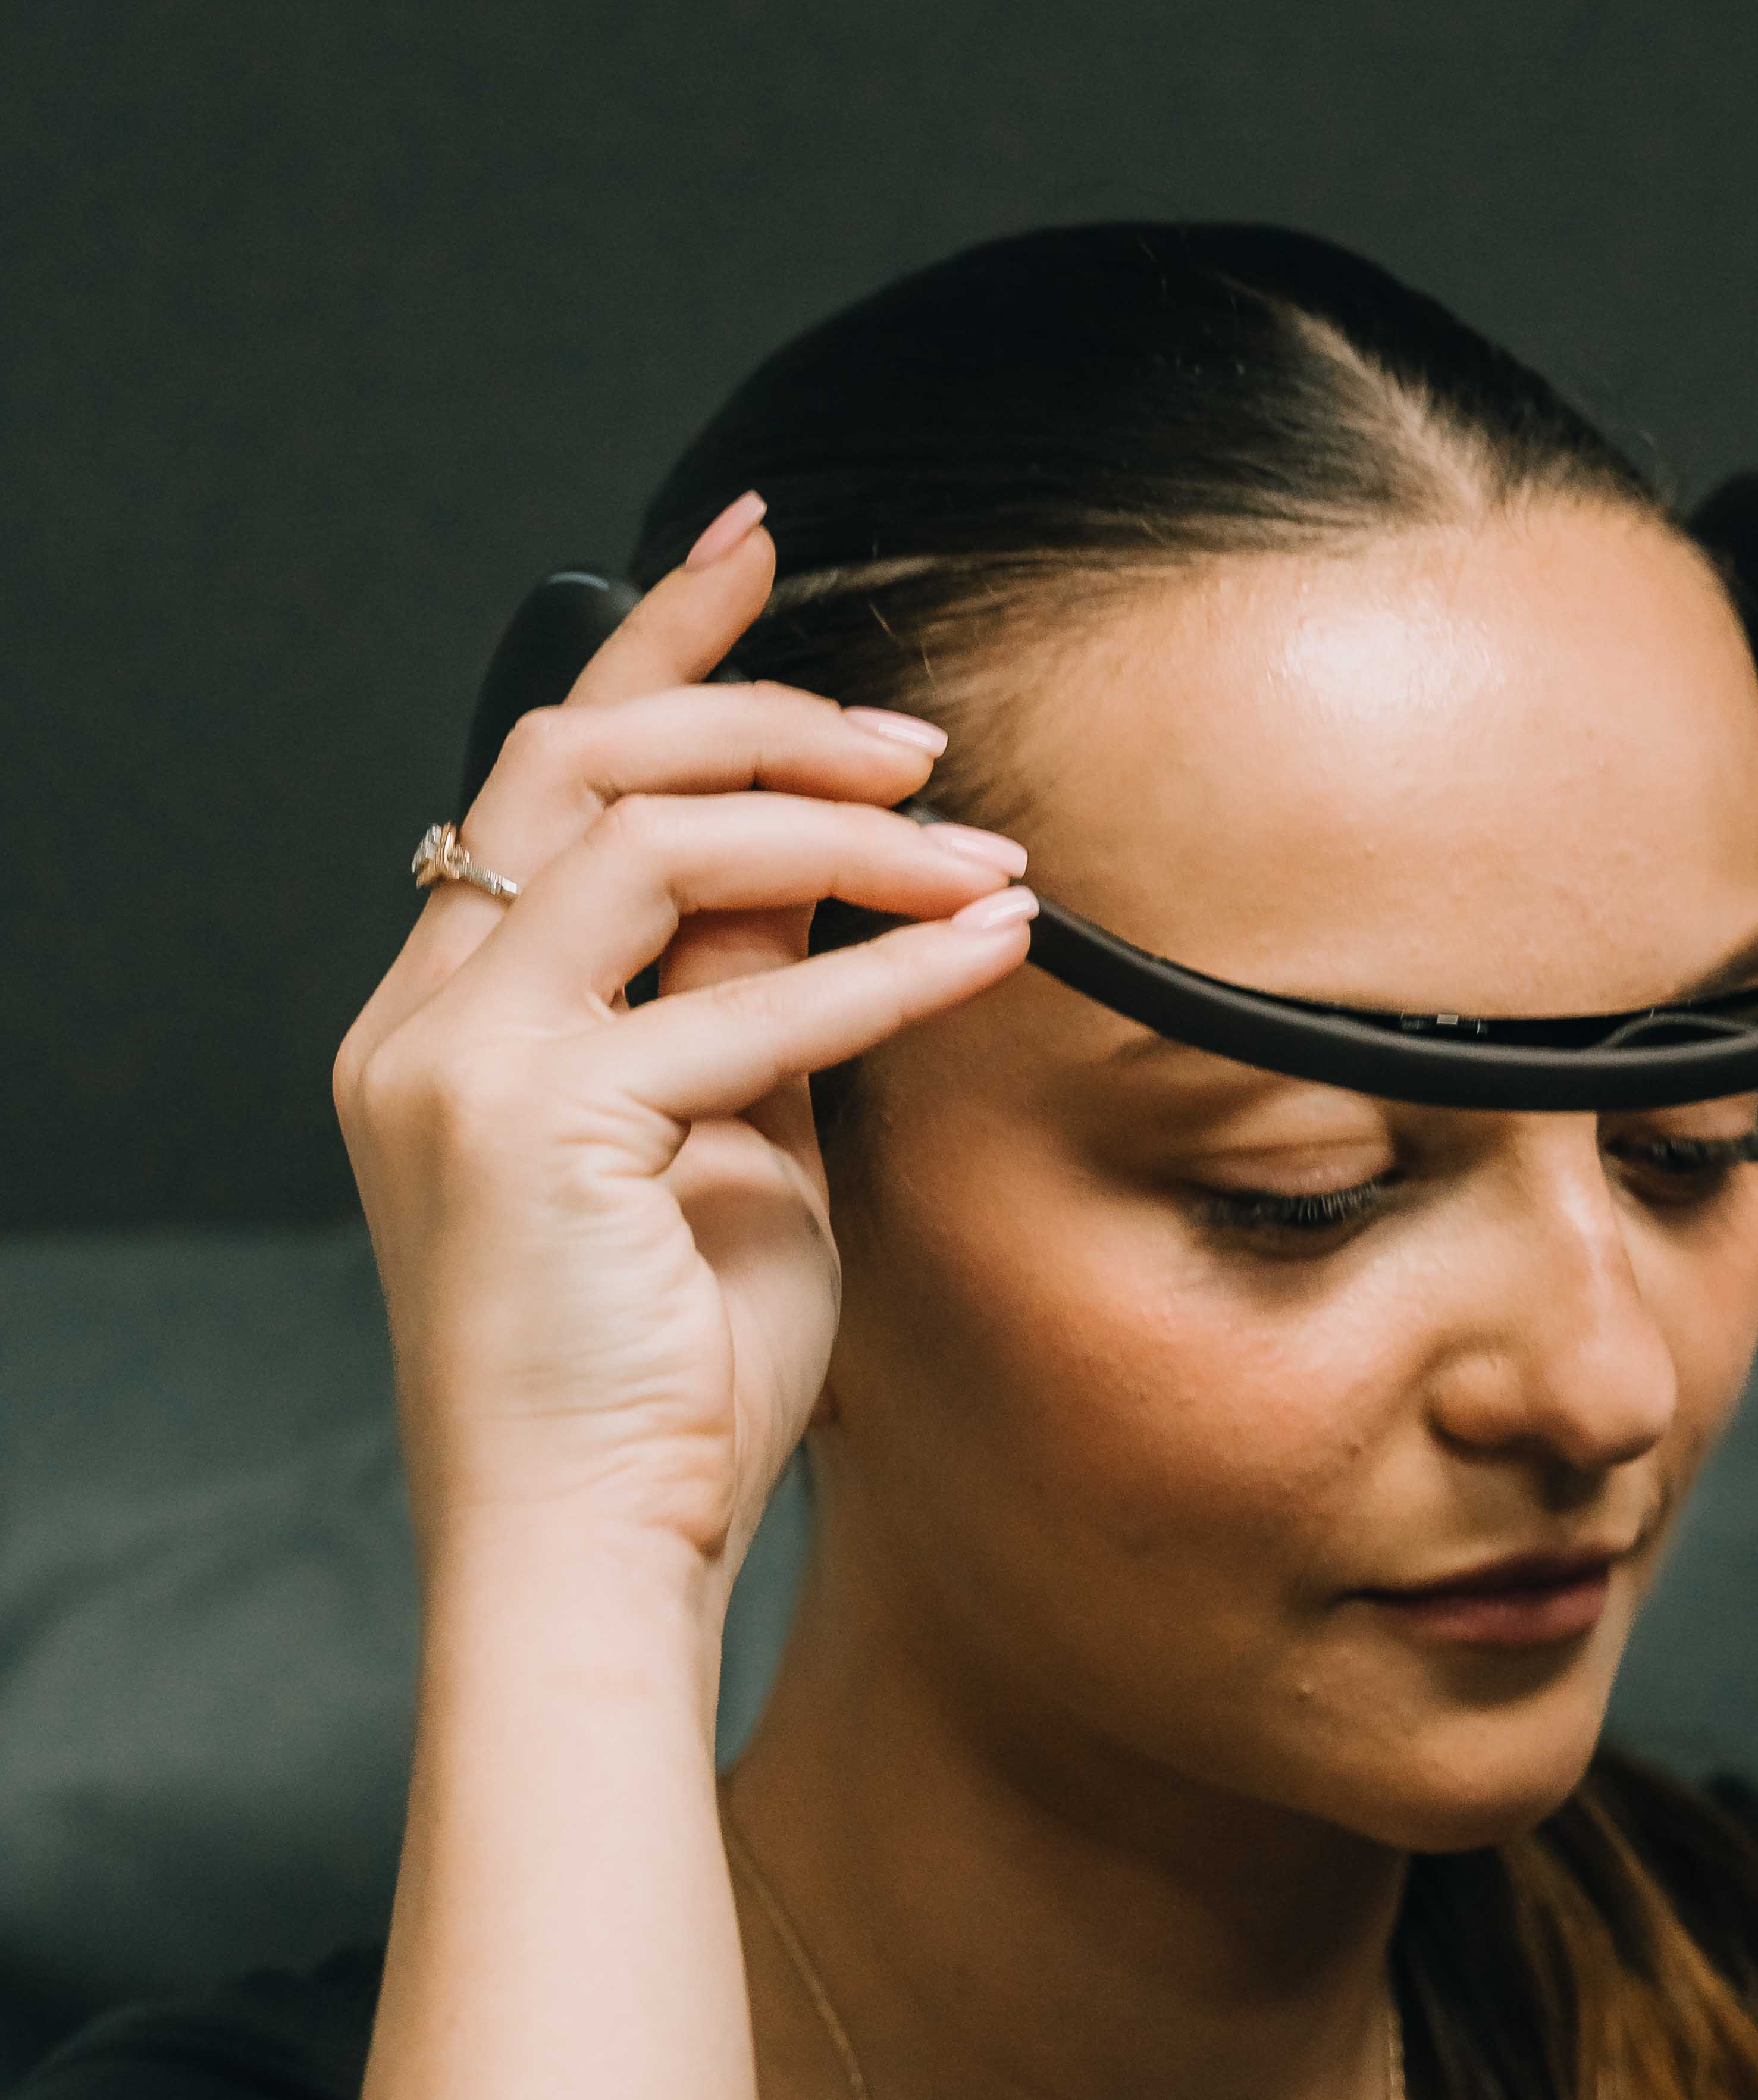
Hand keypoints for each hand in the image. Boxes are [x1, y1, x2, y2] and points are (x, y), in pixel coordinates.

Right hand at [334, 505, 1035, 1596]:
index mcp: (450, 1012)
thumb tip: (834, 855)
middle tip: (918, 738)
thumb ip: (751, 995)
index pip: (548, 768)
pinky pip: (739, 1006)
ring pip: (653, 843)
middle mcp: (425, 1018)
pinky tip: (990, 950)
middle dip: (762, 709)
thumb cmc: (666, 1381)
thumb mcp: (731, 1144)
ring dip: (842, 828)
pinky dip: (883, 969)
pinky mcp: (531, 1130)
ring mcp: (459, 1067)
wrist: (588, 1556)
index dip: (657, 639)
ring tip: (980, 850)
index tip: (755, 543)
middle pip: (581, 758)